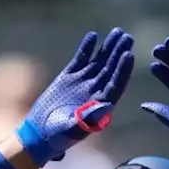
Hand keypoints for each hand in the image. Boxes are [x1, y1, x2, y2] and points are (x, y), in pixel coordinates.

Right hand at [20, 28, 134, 161]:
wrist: (39, 133)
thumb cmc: (58, 136)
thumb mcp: (73, 129)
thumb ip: (89, 118)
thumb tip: (107, 106)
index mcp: (101, 105)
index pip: (116, 84)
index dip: (123, 70)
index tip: (129, 55)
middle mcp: (95, 92)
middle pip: (111, 69)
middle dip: (119, 53)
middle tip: (127, 37)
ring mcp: (82, 83)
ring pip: (99, 62)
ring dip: (108, 48)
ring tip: (118, 32)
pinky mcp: (68, 77)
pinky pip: (80, 60)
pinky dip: (86, 49)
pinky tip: (93, 36)